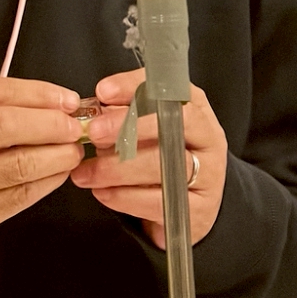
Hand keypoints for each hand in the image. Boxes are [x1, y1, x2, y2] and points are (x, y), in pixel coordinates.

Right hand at [0, 76, 84, 249]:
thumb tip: (51, 104)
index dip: (37, 93)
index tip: (66, 99)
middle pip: (6, 127)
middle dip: (51, 124)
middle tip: (75, 126)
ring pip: (17, 166)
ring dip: (56, 155)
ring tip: (72, 149)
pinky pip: (18, 197)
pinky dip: (47, 181)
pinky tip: (58, 171)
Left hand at [70, 68, 227, 247]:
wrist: (191, 207)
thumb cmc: (163, 159)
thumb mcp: (148, 130)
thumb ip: (124, 115)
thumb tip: (95, 110)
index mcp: (196, 108)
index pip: (168, 89)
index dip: (134, 88)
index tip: (104, 92)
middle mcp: (207, 138)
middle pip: (172, 125)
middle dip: (128, 128)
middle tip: (94, 132)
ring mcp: (208, 174)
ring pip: (163, 166)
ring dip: (118, 168)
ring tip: (87, 172)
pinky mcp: (199, 209)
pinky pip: (159, 201)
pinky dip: (125, 197)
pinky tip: (103, 192)